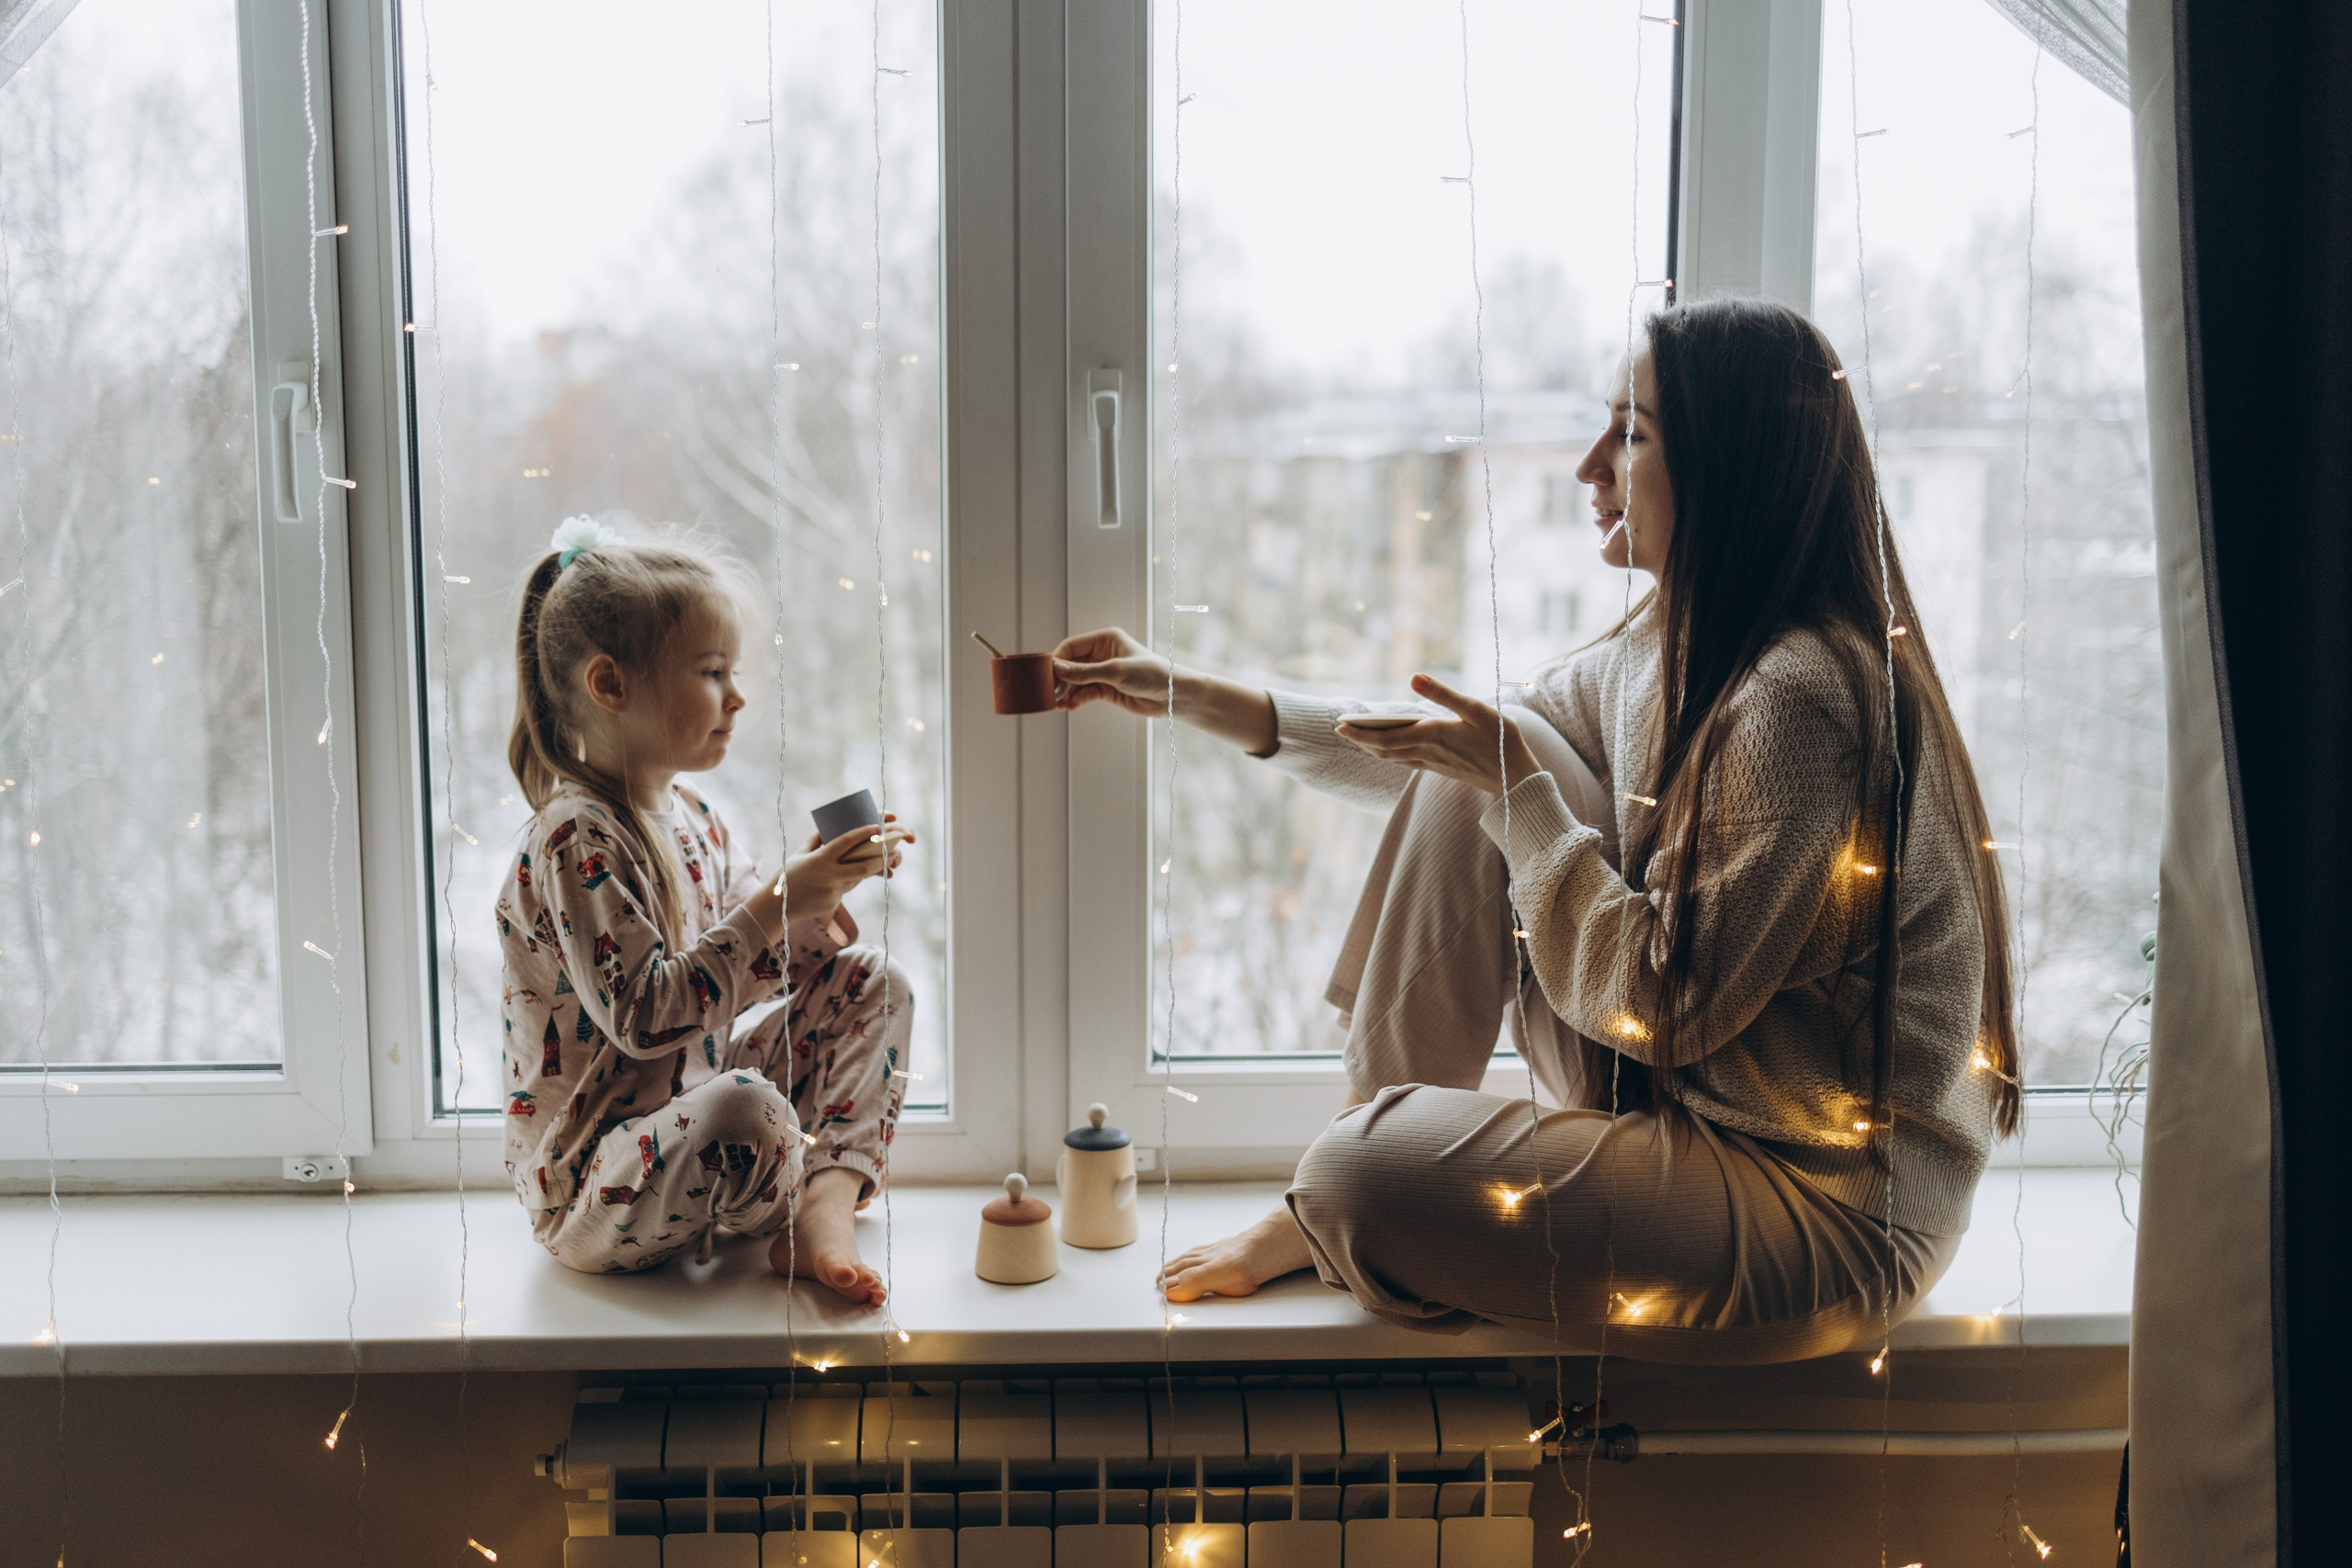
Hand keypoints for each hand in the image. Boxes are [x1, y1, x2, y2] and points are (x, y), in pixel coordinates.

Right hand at [778, 813, 911, 923]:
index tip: (877, 826)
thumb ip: (815, 841)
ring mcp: (832, 891)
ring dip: (865, 871)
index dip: (864, 833)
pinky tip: (836, 882)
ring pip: (856, 879)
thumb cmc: (786, 877)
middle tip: (893, 853)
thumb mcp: (799, 855)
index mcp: (820, 859)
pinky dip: (845, 883)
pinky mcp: (833, 904)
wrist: (777, 907)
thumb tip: (826, 828)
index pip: (846, 842)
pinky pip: (845, 890)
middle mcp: (829, 875)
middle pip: (863, 867)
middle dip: (880, 859)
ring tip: (876, 863)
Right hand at [1052, 627, 1174, 716]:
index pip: (1072, 647)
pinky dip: (1076, 700)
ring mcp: (1104, 672)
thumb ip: (1084, 672)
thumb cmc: (1150, 674)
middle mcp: (1102, 654)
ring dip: (1067, 692)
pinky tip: (1069, 707)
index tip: (1046, 675)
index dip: (1057, 660)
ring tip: (1058, 704)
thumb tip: (1057, 669)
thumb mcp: (1115, 671)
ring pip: (1076, 681)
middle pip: (1071, 664)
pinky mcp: (1107, 690)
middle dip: (1060, 679)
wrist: (1172, 696)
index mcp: (1105, 639)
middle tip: (1049, 692)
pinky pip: (1085, 693)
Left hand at [1335, 674, 1541, 794]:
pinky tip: (1389, 748)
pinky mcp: (1440, 768)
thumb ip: (1442, 694)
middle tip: (1340, 729)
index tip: (1340, 725)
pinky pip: (1407, 762)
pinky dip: (1391, 754)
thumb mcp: (1475, 709)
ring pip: (1394, 757)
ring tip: (1358, 736)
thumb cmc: (1501, 740)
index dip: (1361, 733)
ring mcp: (1433, 763)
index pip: (1386, 737)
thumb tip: (1413, 677)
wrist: (1516, 777)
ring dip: (1373, 748)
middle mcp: (1428, 752)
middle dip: (1360, 740)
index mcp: (1432, 735)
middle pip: (1384, 749)